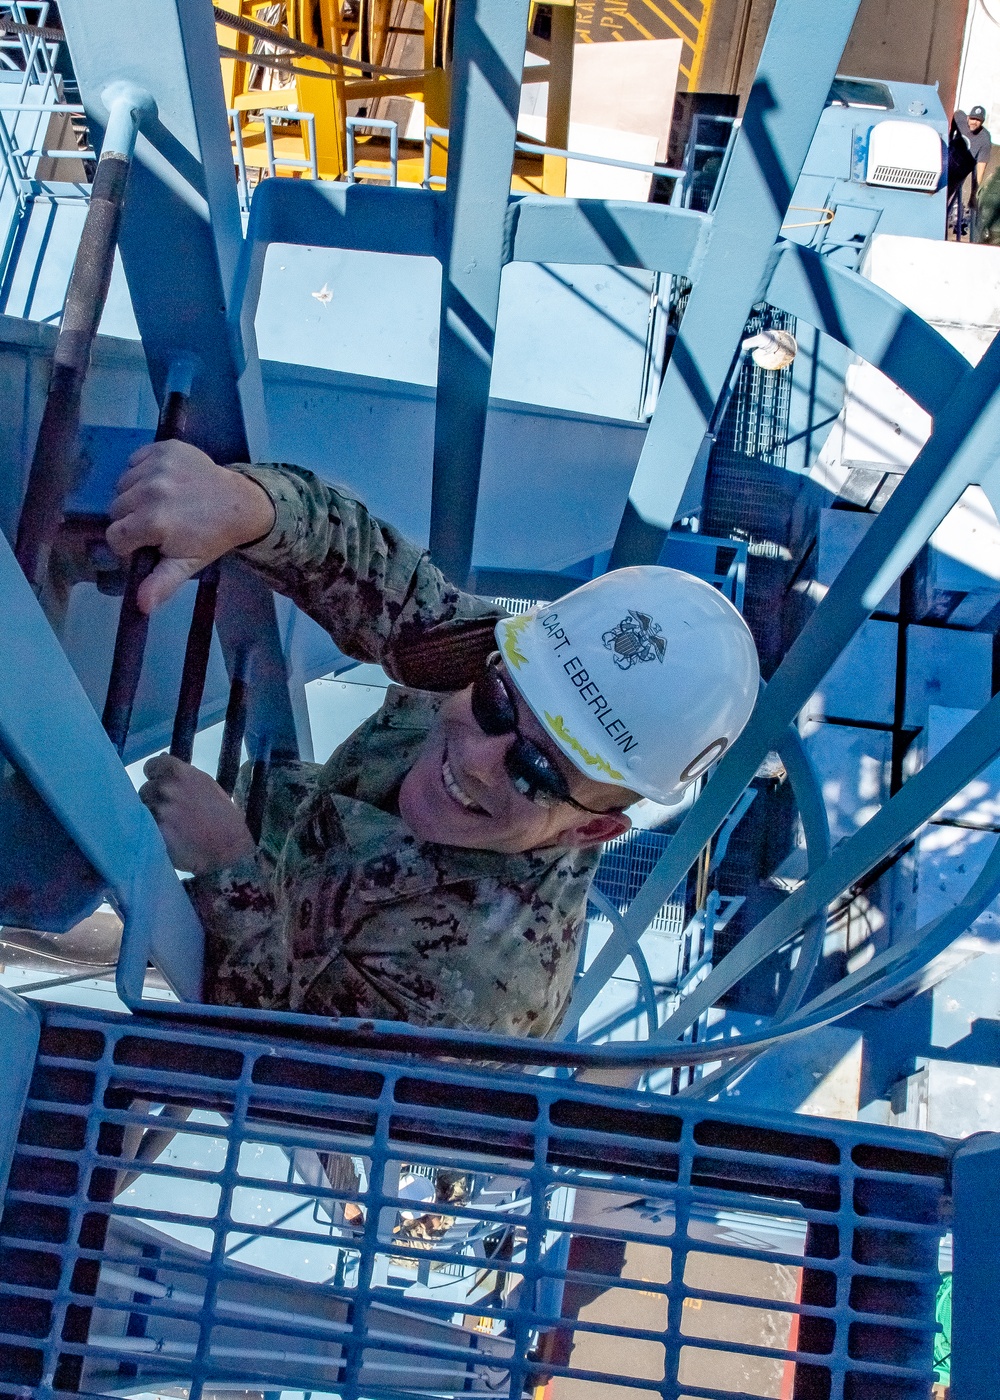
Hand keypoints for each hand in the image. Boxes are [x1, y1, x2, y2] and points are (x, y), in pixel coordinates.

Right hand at [106, 440, 275, 612]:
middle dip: (131, 520)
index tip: (146, 544)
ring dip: (135, 496)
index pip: (115, 537)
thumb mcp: (187, 564)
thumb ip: (161, 584)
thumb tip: (140, 606)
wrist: (240, 503)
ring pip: (122, 486)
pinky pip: (134, 461)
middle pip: (116, 510)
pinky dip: (142, 471)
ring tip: (161, 503)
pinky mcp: (163, 448)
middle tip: (157, 524)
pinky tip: (163, 483)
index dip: (128, 545)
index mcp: (153, 522)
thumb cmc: (211, 536)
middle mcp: (151, 491)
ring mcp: (157, 466)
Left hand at [140, 754, 255, 873]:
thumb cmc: (224, 818)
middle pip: (146, 789)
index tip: (160, 783)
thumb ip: (184, 775)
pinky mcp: (154, 831)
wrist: (229, 850)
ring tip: (170, 826)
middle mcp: (166, 788)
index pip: (152, 765)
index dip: (155, 776)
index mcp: (181, 773)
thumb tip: (164, 762)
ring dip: (152, 816)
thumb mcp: (208, 787)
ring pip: (143, 809)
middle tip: (170, 812)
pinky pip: (145, 827)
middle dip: (155, 799)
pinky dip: (153, 832)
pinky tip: (168, 837)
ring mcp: (158, 810)